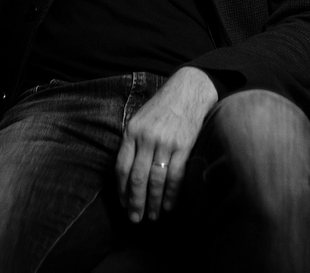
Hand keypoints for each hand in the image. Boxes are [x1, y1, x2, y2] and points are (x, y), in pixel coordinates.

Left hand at [115, 67, 217, 223]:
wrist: (187, 90)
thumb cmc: (162, 107)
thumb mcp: (140, 119)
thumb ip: (132, 142)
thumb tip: (127, 173)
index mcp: (132, 131)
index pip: (122, 167)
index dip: (121, 190)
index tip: (123, 204)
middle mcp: (146, 138)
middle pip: (137, 178)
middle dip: (135, 202)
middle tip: (135, 219)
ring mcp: (165, 142)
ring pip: (156, 181)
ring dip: (154, 202)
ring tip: (153, 215)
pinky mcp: (183, 146)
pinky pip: (175, 176)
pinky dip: (172, 194)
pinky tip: (169, 205)